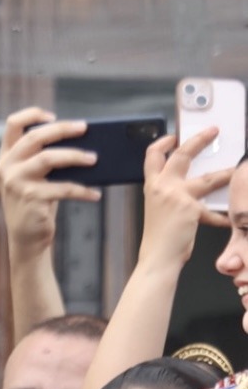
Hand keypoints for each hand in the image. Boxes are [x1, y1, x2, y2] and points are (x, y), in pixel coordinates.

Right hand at [0, 107, 100, 255]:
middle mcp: (6, 167)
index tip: (53, 116)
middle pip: (35, 137)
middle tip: (85, 128)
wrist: (26, 239)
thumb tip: (85, 140)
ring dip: (76, 156)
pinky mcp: (30, 198)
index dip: (32, 115)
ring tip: (95, 159)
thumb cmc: (37, 203)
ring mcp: (16, 183)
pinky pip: (63, 187)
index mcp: (7, 158)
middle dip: (62, 129)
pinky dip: (83, 190)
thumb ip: (45, 157)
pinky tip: (95, 194)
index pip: (12, 125)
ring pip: (48, 158)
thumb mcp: (35, 177)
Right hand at [137, 129, 234, 266]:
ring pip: (208, 177)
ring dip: (226, 173)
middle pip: (181, 153)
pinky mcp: (191, 207)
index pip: (153, 156)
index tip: (174, 136)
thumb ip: (173, 194)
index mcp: (152, 186)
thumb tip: (194, 188)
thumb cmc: (158, 237)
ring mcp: (176, 195)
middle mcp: (162, 186)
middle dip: (199, 139)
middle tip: (213, 132)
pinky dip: (223, 216)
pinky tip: (229, 220)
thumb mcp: (160, 209)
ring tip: (237, 170)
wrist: (157, 256)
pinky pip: (214, 209)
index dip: (163, 142)